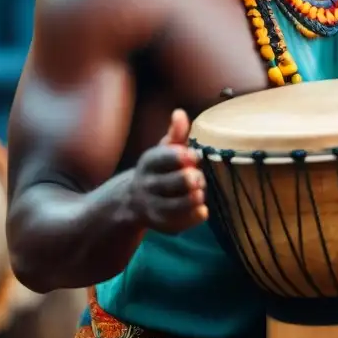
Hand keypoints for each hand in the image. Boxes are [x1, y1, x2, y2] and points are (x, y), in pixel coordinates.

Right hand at [127, 109, 207, 233]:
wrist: (133, 199)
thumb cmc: (159, 168)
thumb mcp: (164, 149)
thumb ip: (175, 133)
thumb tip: (179, 113)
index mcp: (149, 162)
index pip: (161, 158)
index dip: (178, 157)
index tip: (192, 155)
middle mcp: (147, 185)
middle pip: (168, 184)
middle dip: (186, 180)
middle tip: (199, 177)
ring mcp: (152, 206)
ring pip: (172, 207)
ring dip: (189, 200)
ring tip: (201, 193)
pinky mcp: (160, 224)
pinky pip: (176, 224)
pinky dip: (191, 219)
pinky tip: (203, 212)